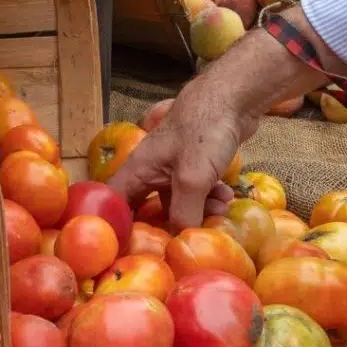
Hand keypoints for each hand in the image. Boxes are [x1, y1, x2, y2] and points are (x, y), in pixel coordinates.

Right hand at [109, 7, 339, 228]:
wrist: (233, 97)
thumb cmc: (204, 131)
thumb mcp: (192, 179)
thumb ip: (183, 213)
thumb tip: (180, 240)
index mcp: (138, 170)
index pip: (114, 204)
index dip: (117, 227)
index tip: (131, 248)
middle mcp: (150, 170)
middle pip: (148, 208)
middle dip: (170, 224)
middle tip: (189, 233)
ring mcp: (173, 166)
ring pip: (178, 201)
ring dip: (199, 210)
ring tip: (220, 208)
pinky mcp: (195, 163)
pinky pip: (196, 190)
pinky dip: (210, 197)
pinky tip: (227, 196)